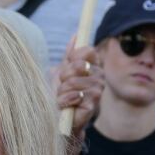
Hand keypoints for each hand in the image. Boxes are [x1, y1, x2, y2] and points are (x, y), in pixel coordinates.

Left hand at [53, 38, 103, 154]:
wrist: (55, 118)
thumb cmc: (58, 95)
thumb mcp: (61, 72)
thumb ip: (69, 55)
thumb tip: (76, 35)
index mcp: (93, 66)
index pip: (88, 50)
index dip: (73, 57)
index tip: (66, 65)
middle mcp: (99, 77)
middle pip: (80, 65)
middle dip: (64, 76)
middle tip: (62, 86)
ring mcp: (98, 91)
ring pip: (75, 81)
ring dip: (62, 91)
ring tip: (62, 98)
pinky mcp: (93, 105)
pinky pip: (75, 95)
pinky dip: (64, 101)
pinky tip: (65, 107)